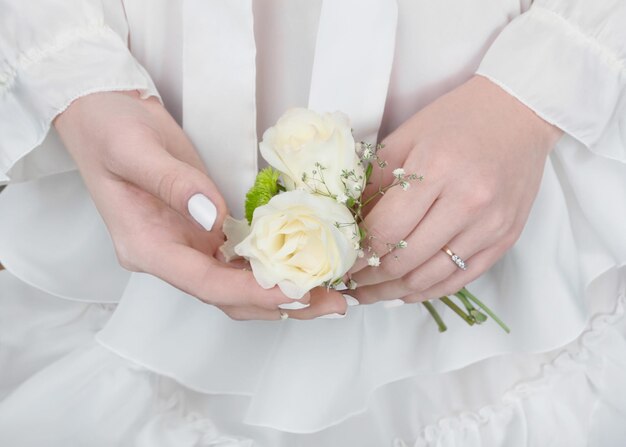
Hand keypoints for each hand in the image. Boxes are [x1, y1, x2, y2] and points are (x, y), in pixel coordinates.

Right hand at [55, 91, 347, 319]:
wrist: (104, 115)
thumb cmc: (111, 130)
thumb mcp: (134, 149)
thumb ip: (174, 184)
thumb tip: (214, 218)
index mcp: (146, 247)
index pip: (203, 283)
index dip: (251, 292)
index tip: (295, 291)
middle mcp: (168, 257)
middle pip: (227, 297)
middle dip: (279, 304)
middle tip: (331, 303)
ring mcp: (187, 247)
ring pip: (237, 285)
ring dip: (282, 292)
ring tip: (330, 292)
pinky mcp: (203, 233)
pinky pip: (240, 262)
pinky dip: (272, 268)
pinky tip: (304, 267)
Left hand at [349, 76, 562, 303]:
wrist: (519, 113)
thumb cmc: (457, 120)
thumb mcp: (405, 138)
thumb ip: (374, 182)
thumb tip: (349, 224)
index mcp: (437, 169)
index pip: (386, 230)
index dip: (358, 254)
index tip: (340, 261)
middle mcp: (467, 202)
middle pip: (405, 260)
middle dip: (370, 278)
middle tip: (350, 281)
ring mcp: (490, 225)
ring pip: (430, 278)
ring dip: (393, 292)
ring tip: (371, 293)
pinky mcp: (505, 239)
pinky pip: (459, 279)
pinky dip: (428, 291)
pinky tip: (405, 291)